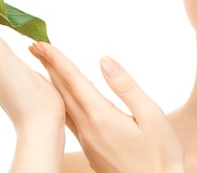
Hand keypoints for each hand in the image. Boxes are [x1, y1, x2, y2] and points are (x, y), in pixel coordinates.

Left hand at [30, 42, 184, 172]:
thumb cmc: (161, 153)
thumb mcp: (152, 115)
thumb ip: (126, 87)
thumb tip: (104, 60)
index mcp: (101, 116)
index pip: (74, 81)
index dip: (57, 60)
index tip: (41, 43)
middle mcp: (88, 129)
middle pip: (63, 92)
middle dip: (48, 67)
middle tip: (34, 48)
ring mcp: (88, 141)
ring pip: (65, 107)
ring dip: (54, 85)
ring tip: (44, 68)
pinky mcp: (91, 150)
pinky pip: (71, 119)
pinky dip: (64, 102)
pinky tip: (66, 98)